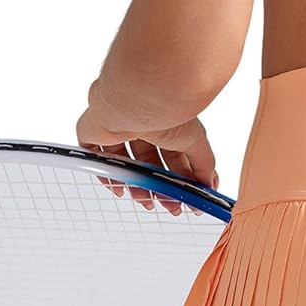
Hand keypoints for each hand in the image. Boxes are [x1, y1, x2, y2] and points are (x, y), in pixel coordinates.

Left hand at [75, 100, 219, 214]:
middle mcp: (141, 124)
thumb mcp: (194, 140)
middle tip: (170, 206)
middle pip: (149, 162)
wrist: (134, 99)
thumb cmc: (164, 110)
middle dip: (160, 186)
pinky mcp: (95, 131)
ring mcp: (117, 127)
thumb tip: (210, 184)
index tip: (188, 197)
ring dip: (136, 185)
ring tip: (146, 201)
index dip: (182, 177)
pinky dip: (107, 175)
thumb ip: (203, 163)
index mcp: (165, 123)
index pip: (173, 155)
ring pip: (124, 162)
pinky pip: (97, 157)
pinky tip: (119, 188)